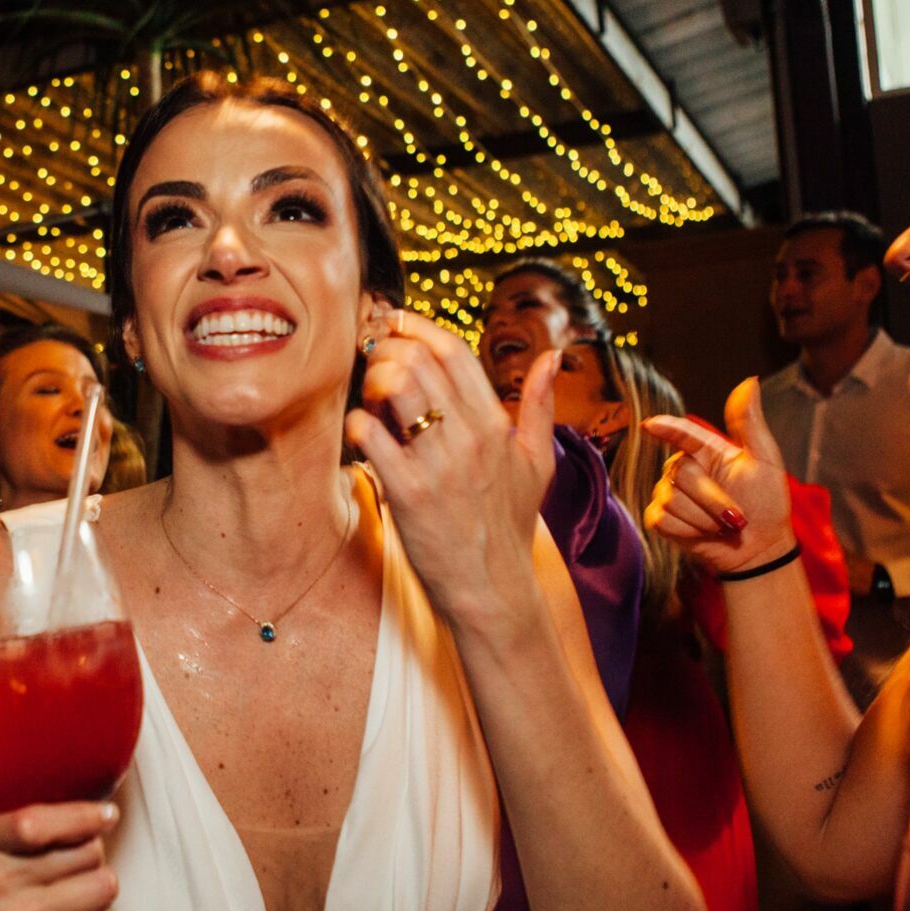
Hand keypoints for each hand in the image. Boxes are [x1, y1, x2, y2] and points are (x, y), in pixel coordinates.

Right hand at [0, 802, 119, 910]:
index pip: (34, 824)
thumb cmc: (15, 887)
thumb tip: (107, 812)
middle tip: (72, 872)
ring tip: (74, 900)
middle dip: (93, 857)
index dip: (82, 816)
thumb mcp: (13, 843)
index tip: (107, 816)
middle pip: (87, 852)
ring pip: (102, 886)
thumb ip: (51, 820)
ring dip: (98, 892)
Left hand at [347, 310, 557, 616]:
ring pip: (394, 387)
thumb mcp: (537, 461)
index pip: (453, 351)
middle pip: (418, 360)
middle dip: (386, 350)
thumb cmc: (509, 525)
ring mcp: (439, 463)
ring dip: (371, 381)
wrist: (493, 589)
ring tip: (370, 397)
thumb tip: (551, 356)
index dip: (417, 327)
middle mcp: (470, 436)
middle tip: (373, 361)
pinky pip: (371, 435)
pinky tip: (362, 434)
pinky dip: (358, 424)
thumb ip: (540, 405)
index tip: (394, 321)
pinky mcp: (409, 491)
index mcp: (496, 423)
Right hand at [643, 378, 795, 574]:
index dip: (666, 428)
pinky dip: (689, 531)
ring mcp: (668, 493)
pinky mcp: (659, 518)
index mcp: (705, 449)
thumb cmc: (766, 502)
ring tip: (723, 526)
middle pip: (681, 474)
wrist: (760, 548)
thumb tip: (750, 381)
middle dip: (713, 499)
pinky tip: (704, 534)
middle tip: (737, 516)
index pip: (681, 433)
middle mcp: (682, 467)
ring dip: (704, 519)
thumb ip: (749, 423)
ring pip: (672, 500)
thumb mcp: (765, 461)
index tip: (652, 425)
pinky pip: (664, 519)